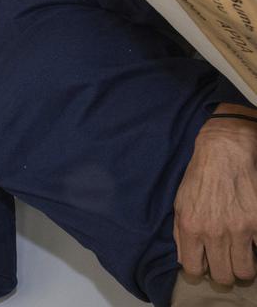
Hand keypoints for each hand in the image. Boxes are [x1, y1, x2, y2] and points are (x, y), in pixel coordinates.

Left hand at [174, 115, 256, 284]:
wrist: (223, 153)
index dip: (200, 271)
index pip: (193, 269)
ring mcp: (239, 229)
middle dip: (224, 273)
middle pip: (223, 276)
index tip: (205, 266)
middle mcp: (214, 232)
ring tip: (241, 256)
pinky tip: (251, 241)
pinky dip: (256, 250)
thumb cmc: (198, 178)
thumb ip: (180, 233)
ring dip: (243, 267)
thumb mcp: (179, 203)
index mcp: (190, 228)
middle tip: (226, 263)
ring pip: (244, 270)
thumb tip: (184, 259)